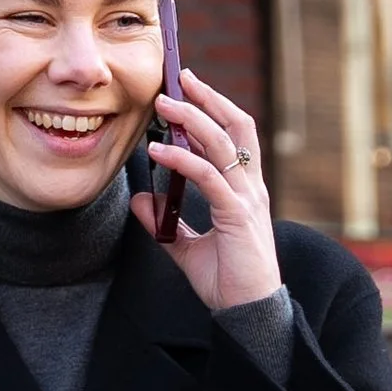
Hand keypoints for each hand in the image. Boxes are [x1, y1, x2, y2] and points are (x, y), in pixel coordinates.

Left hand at [131, 69, 282, 310]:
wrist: (247, 313)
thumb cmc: (228, 282)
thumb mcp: (187, 247)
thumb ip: (166, 223)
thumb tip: (141, 200)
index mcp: (245, 191)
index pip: (236, 135)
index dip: (216, 107)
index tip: (189, 88)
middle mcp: (250, 189)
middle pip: (236, 127)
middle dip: (208, 98)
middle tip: (180, 77)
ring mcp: (246, 200)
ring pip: (222, 144)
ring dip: (192, 119)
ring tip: (164, 104)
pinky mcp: (236, 216)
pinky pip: (208, 178)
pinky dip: (182, 161)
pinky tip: (159, 153)